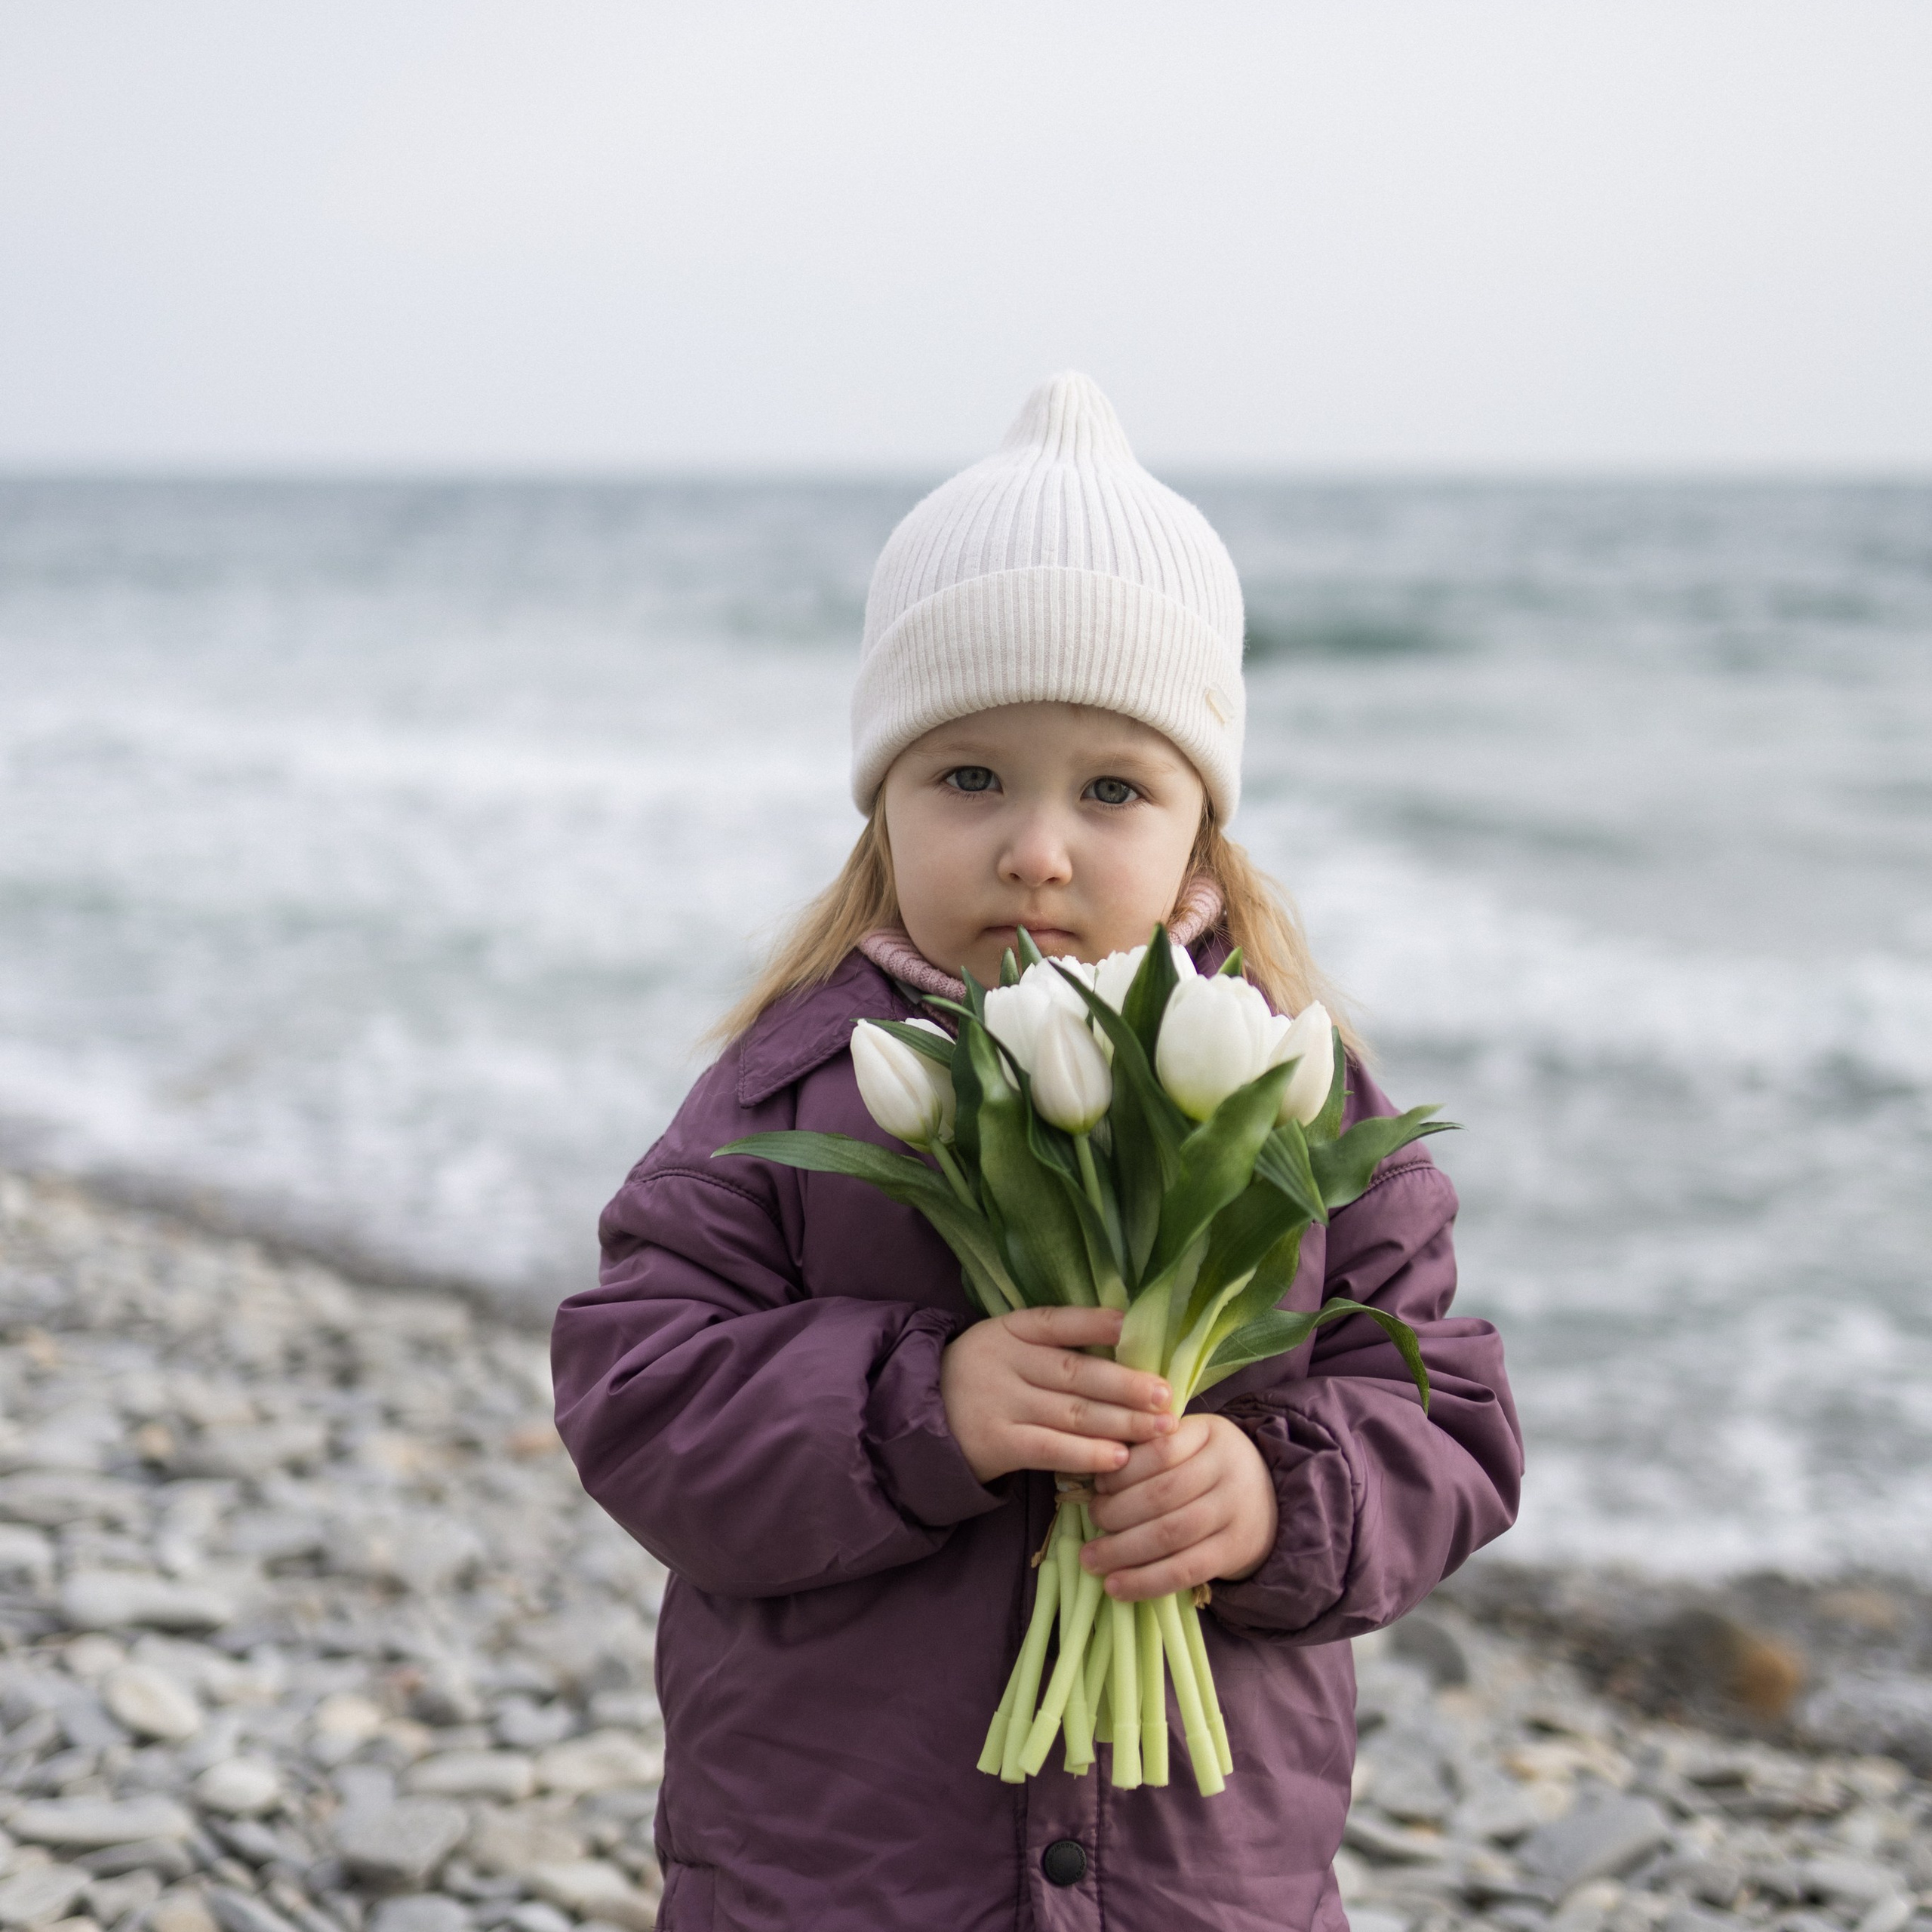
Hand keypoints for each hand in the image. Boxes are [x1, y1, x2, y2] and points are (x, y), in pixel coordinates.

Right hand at [940, 1307, 1176, 1484]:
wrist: (918, 1420)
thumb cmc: (981, 1378)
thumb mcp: (1005, 1346)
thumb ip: (1051, 1345)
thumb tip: (1123, 1348)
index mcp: (1008, 1330)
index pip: (1056, 1321)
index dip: (1095, 1323)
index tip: (1133, 1328)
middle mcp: (1004, 1363)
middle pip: (1075, 1373)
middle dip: (1126, 1385)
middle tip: (1166, 1395)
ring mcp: (1000, 1404)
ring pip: (1071, 1413)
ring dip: (1121, 1423)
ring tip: (1159, 1429)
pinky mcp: (997, 1443)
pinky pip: (1050, 1449)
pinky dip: (1087, 1454)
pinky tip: (1119, 1458)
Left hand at [1081, 1414, 1277, 1601]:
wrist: (1272, 1500)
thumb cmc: (1212, 1467)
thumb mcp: (1193, 1441)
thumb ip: (1152, 1447)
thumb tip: (1095, 1472)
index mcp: (1212, 1434)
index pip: (1160, 1450)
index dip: (1123, 1471)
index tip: (1098, 1484)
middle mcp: (1228, 1470)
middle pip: (1162, 1494)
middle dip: (1116, 1511)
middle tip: (1092, 1519)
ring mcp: (1234, 1513)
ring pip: (1170, 1534)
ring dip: (1123, 1550)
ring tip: (1092, 1559)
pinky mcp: (1234, 1552)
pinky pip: (1185, 1570)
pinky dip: (1146, 1581)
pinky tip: (1116, 1587)